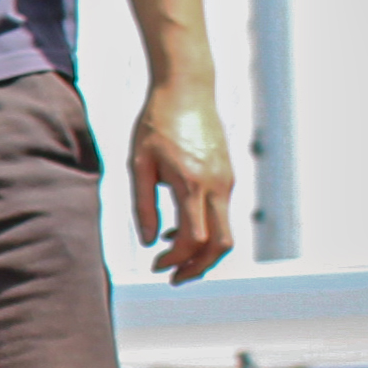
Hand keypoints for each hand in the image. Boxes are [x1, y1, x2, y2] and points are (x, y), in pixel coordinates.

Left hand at [130, 81, 235, 281]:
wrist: (187, 89)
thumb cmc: (156, 122)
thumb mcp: (139, 163)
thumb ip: (143, 205)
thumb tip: (149, 242)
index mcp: (192, 184)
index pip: (193, 239)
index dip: (175, 260)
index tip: (155, 266)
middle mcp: (217, 185)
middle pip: (220, 244)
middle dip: (198, 268)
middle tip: (172, 278)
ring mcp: (227, 181)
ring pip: (225, 231)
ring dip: (203, 252)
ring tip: (172, 258)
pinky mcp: (228, 176)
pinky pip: (222, 213)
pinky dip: (206, 230)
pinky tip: (179, 229)